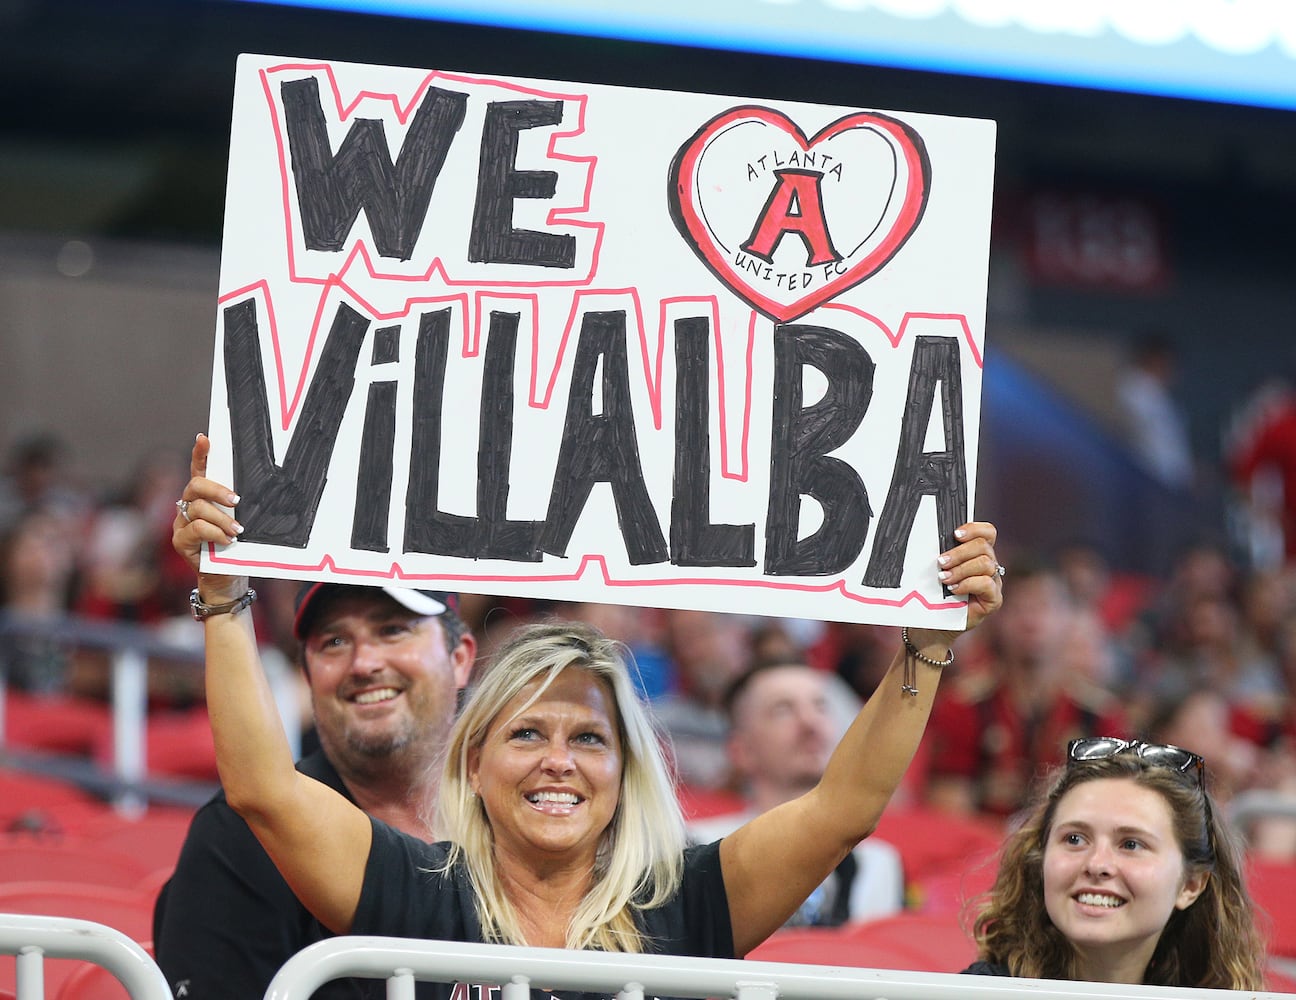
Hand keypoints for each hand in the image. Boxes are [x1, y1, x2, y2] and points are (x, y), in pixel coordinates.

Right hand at [173, 433, 246, 603]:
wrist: (229, 578)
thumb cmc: (239, 546)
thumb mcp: (244, 521)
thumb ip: (243, 507)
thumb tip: (268, 490)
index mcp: (206, 496)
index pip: (200, 469)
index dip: (200, 453)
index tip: (204, 438)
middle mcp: (190, 505)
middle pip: (195, 485)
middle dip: (217, 490)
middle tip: (237, 501)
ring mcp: (182, 522)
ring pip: (197, 508)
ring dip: (221, 518)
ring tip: (238, 530)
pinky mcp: (180, 540)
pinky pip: (195, 529)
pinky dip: (214, 533)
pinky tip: (227, 540)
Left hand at [908, 521, 1003, 648]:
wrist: (932, 624)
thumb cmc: (933, 594)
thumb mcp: (936, 570)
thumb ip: (943, 554)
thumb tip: (932, 536)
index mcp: (978, 553)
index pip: (987, 532)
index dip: (974, 529)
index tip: (955, 535)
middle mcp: (989, 566)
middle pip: (984, 546)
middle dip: (959, 552)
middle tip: (941, 562)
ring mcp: (994, 583)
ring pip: (985, 564)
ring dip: (961, 569)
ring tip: (944, 578)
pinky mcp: (993, 600)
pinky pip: (987, 583)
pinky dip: (968, 583)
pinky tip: (954, 589)